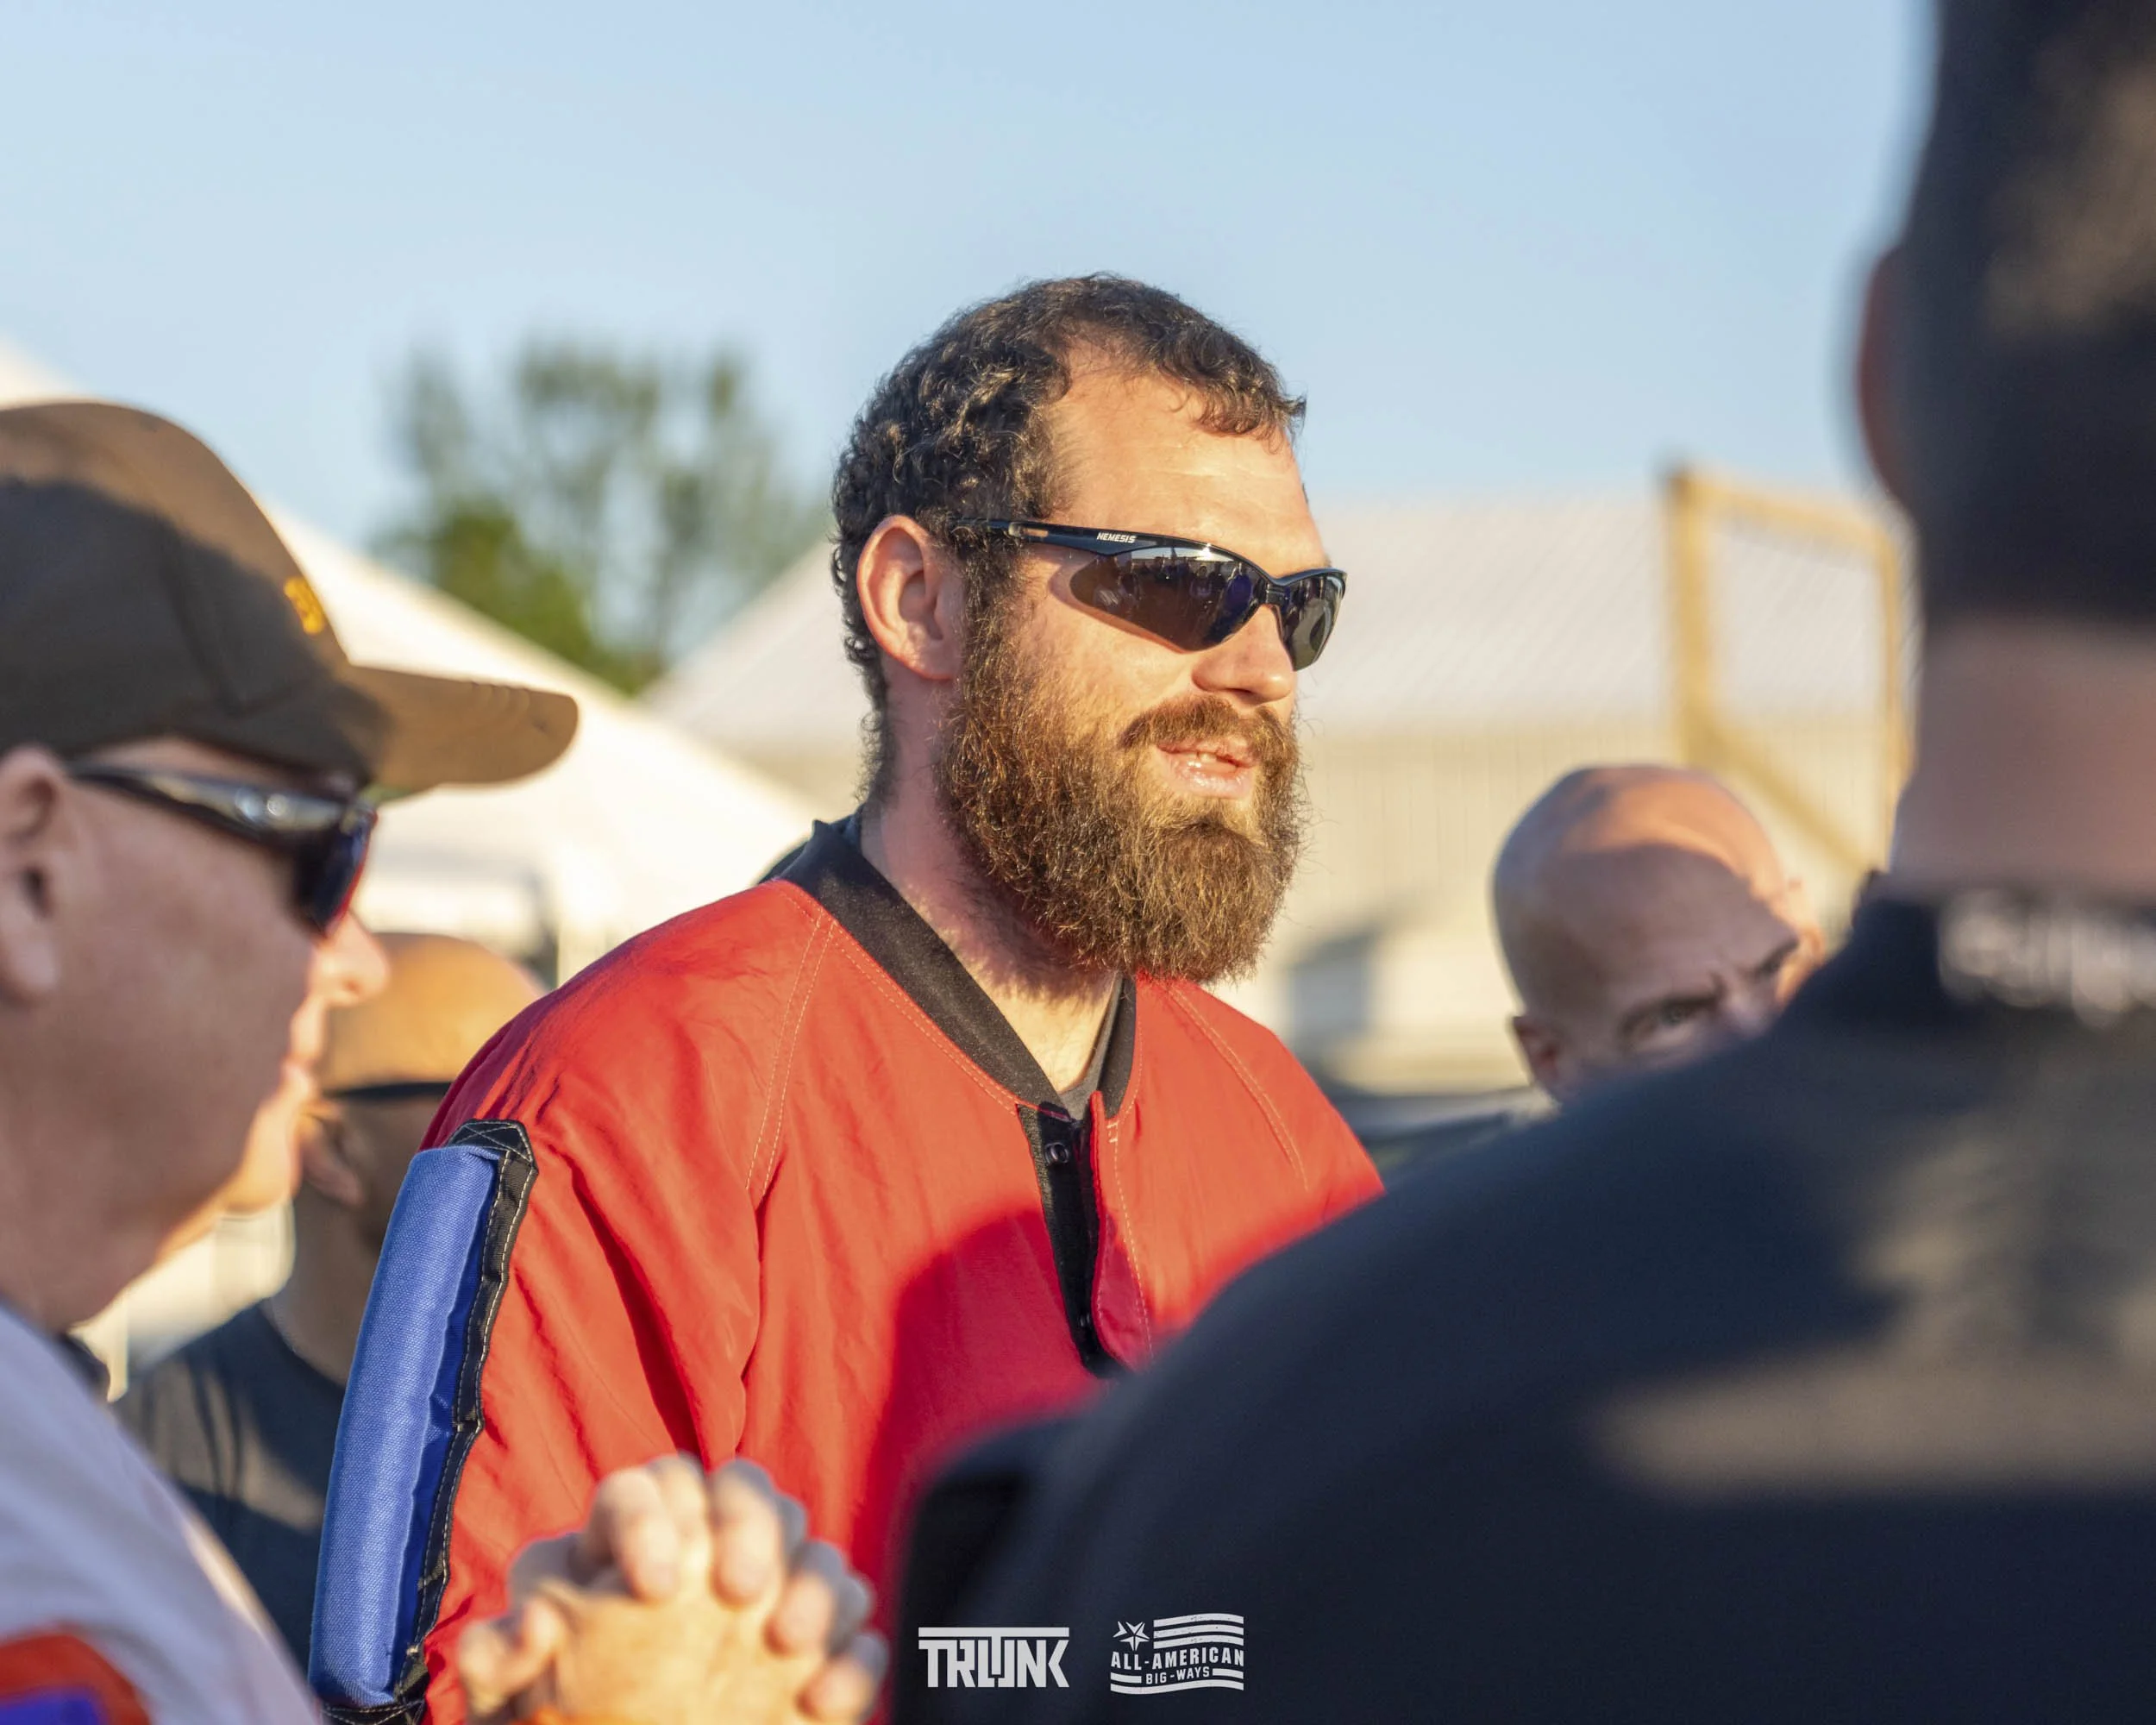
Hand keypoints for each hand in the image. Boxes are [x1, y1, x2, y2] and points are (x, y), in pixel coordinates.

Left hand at [457, 1456, 886, 1724]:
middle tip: (738, 1591)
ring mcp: (770, 1581)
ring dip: (811, 1580)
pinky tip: (822, 1698)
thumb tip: (526, 1622)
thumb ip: (498, 1663)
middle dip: (747, 1526)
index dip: (646, 1522)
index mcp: (624, 1537)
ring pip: (808, 1538)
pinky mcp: (818, 1636)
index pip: (640, 1490)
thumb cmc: (554, 1720)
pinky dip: (851, 1650)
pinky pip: (854, 1616)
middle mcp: (705, 1538)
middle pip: (741, 1487)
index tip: (654, 1587)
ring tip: (787, 1643)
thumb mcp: (509, 1703)